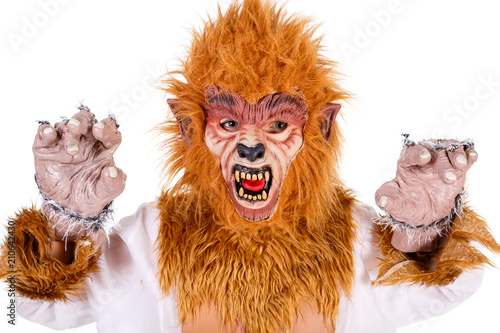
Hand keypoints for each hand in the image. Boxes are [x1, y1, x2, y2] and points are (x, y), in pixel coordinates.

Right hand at [33, 106, 125, 240]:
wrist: (68, 205)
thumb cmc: (90, 194)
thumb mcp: (106, 193)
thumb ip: (113, 183)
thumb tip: (114, 172)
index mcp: (103, 147)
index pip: (108, 130)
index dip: (106, 128)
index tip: (99, 130)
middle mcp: (86, 140)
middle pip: (86, 120)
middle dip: (81, 121)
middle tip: (76, 127)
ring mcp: (65, 142)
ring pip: (65, 125)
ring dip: (67, 133)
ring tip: (71, 151)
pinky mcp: (47, 147)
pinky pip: (45, 133)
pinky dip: (45, 130)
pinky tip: (48, 135)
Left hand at [375, 138, 476, 251]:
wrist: (425, 213)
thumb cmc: (406, 204)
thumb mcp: (395, 204)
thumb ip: (387, 200)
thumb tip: (381, 200)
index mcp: (406, 164)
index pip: (410, 153)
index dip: (417, 153)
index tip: (424, 157)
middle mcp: (424, 159)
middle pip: (434, 151)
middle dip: (442, 161)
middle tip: (447, 178)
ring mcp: (441, 162)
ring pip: (450, 151)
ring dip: (457, 155)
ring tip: (460, 166)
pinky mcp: (456, 168)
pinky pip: (464, 156)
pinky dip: (469, 155)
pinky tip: (472, 158)